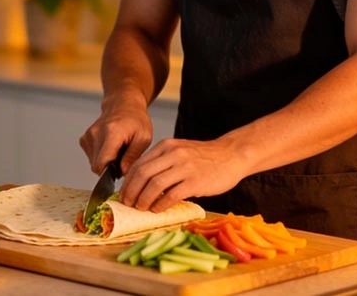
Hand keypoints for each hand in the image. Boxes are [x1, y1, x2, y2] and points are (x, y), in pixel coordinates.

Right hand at [79, 93, 152, 175]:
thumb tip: (122, 172)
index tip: (121, 171)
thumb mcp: (144, 138)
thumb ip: (133, 156)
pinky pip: (91, 157)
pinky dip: (101, 157)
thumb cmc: (136, 120)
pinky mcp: (84, 139)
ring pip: (93, 163)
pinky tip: (110, 148)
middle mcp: (96, 133)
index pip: (102, 163)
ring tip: (118, 151)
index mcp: (111, 133)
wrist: (124, 105)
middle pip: (96, 165)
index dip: (110, 173)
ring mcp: (88, 135)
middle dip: (110, 168)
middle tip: (123, 159)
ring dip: (106, 162)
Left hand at [118, 137, 248, 212]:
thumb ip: (162, 162)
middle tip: (128, 204)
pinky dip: (160, 205)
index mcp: (166, 146)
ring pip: (154, 185)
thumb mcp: (180, 151)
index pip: (138, 164)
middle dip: (131, 192)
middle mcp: (173, 154)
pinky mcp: (195, 182)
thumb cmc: (205, 157)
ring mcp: (184, 167)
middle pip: (142, 174)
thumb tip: (141, 184)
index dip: (127, 182)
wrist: (232, 155)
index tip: (124, 194)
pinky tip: (158, 210)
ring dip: (143, 200)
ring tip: (141, 209)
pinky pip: (171, 195)